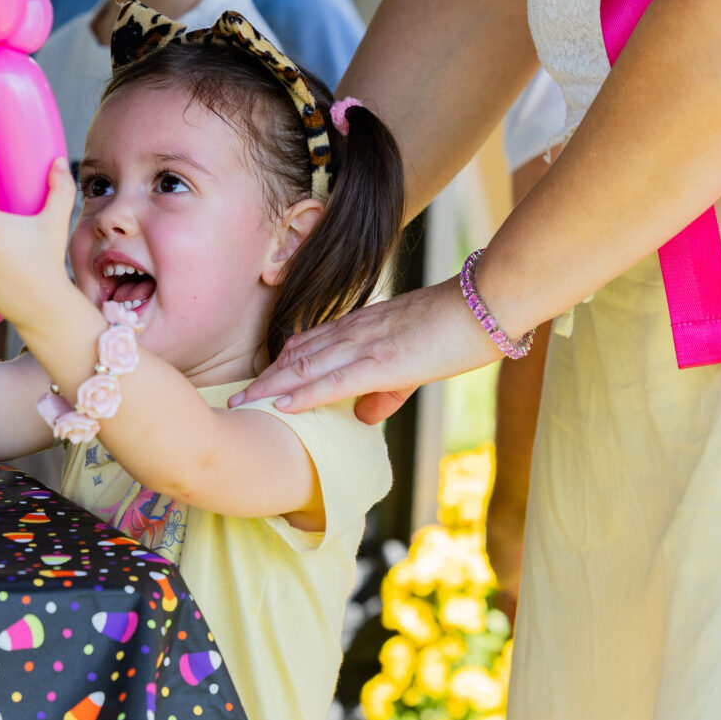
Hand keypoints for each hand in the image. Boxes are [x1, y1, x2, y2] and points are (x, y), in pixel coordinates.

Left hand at [229, 277, 502, 422]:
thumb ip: (387, 390)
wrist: (486, 301)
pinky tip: (281, 405)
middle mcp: (355, 332)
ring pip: (306, 367)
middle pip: (297, 356)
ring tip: (242, 403)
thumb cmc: (458, 328)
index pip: (308, 344)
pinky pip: (334, 380)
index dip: (279, 365)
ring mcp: (366, 345)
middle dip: (264, 379)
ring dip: (271, 387)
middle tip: (234, 397)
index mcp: (362, 327)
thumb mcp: (416, 363)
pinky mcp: (384, 361)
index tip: (256, 382)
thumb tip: (364, 417)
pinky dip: (304, 394)